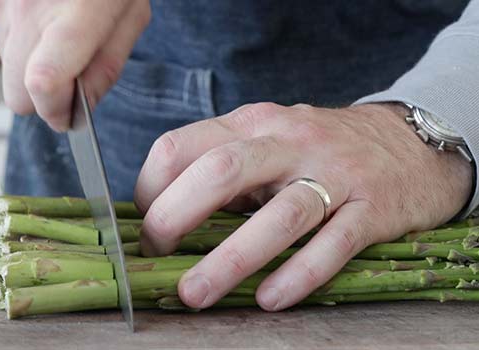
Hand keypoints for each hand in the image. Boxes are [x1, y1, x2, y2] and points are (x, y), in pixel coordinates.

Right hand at [0, 0, 150, 130]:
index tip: (69, 114)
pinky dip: (18, 35)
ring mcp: (1, 3)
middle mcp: (29, 10)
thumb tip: (83, 105)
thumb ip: (108, 64)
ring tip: (56, 27)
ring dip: (30, 62)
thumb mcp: (130, 12)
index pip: (44, 80)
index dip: (55, 110)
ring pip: (6, 68)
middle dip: (42, 98)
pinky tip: (39, 10)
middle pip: (17, 96)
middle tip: (67, 76)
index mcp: (76, 14)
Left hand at [134, 102, 472, 310]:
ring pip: (279, 214)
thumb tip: (164, 212)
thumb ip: (223, 167)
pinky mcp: (370, 208)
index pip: (181, 146)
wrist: (411, 143)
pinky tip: (269, 298)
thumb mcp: (268, 140)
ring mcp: (333, 174)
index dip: (150, 187)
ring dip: (231, 258)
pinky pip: (333, 244)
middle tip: (156, 252)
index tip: (143, 223)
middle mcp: (289, 142)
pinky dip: (298, 273)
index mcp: (252, 123)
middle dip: (176, 213)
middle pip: (222, 170)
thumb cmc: (321, 149)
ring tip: (195, 294)